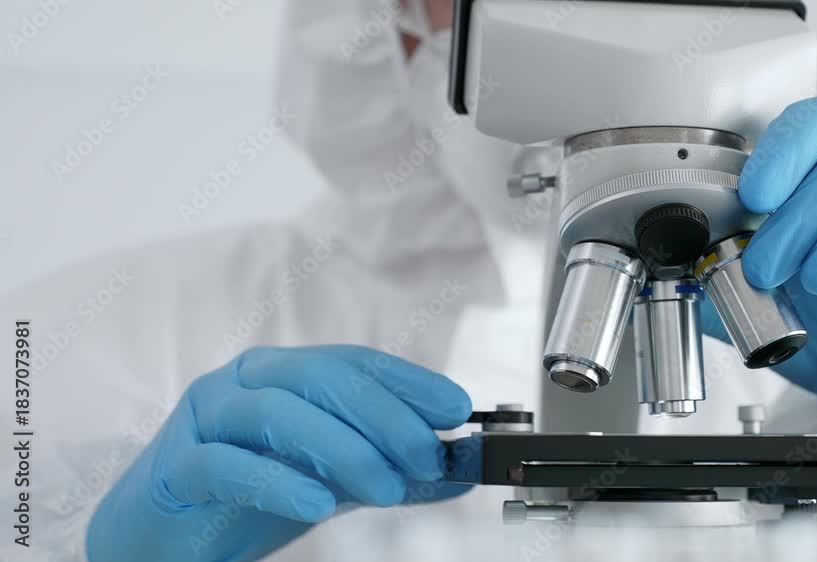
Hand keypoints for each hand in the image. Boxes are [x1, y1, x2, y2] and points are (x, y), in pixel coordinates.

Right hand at [86, 345, 472, 561]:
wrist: (163, 537)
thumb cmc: (250, 496)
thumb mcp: (335, 479)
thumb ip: (394, 472)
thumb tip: (462, 471)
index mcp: (283, 373)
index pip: (353, 362)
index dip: (407, 381)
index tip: (457, 407)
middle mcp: (244, 381)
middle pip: (320, 377)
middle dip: (383, 415)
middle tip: (427, 455)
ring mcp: (205, 418)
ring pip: (276, 411)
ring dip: (342, 448)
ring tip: (388, 487)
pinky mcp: (175, 467)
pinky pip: (226, 464)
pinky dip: (276, 481)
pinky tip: (319, 504)